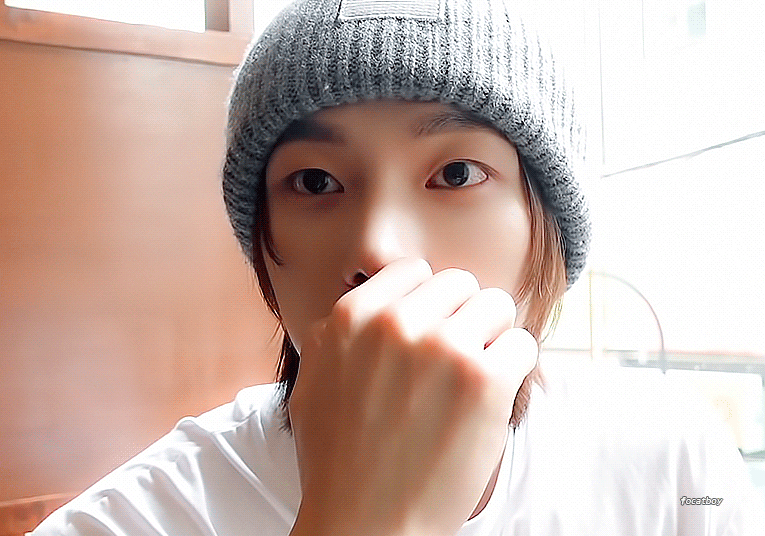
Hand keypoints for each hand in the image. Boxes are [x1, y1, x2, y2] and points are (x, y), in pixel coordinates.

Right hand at [288, 258, 537, 535]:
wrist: (367, 522)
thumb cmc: (340, 459)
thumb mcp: (315, 379)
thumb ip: (345, 331)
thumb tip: (381, 300)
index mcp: (352, 316)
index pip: (414, 271)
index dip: (427, 303)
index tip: (430, 331)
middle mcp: (396, 322)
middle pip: (460, 283)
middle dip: (462, 317)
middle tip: (454, 360)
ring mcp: (442, 348)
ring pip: (497, 305)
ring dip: (492, 338)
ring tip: (473, 378)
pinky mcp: (484, 381)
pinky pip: (523, 343)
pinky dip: (515, 367)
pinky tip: (492, 396)